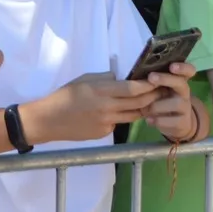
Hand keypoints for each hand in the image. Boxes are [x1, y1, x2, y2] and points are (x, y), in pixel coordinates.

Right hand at [32, 72, 158, 142]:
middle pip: (139, 103)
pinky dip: (123, 116)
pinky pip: (119, 123)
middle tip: (162, 90)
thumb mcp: (84, 79)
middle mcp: (107, 108)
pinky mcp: (104, 133)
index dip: (148, 85)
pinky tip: (119, 112)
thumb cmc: (65, 95)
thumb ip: (105, 79)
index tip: (157, 80)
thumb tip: (121, 78)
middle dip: (153, 96)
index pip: (133, 89)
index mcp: (102, 91)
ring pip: (134, 115)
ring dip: (144, 108)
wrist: (50, 120)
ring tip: (151, 101)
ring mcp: (107, 122)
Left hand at [141, 65, 201, 142]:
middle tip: (151, 77)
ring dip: (158, 105)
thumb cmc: (161, 101)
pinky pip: (173, 121)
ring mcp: (185, 107)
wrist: (175, 123)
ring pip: (176, 103)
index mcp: (178, 80)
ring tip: (145, 109)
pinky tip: (148, 120)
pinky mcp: (183, 122)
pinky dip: (158, 120)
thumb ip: (151, 82)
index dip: (183, 67)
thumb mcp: (157, 90)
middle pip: (181, 82)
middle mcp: (184, 91)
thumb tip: (134, 77)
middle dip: (166, 79)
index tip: (172, 66)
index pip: (188, 70)